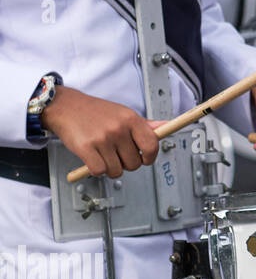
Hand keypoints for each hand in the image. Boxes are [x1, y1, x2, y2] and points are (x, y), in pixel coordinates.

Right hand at [41, 86, 158, 178]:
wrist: (66, 107)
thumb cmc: (96, 112)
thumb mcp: (123, 113)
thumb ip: (145, 124)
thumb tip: (166, 126)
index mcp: (131, 119)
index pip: (152, 146)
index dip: (150, 157)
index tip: (145, 159)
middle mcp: (119, 129)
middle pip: (134, 163)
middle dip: (126, 164)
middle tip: (118, 155)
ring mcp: (102, 139)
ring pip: (117, 170)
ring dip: (111, 168)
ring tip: (105, 156)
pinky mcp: (86, 148)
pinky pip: (100, 171)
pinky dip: (97, 170)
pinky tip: (94, 160)